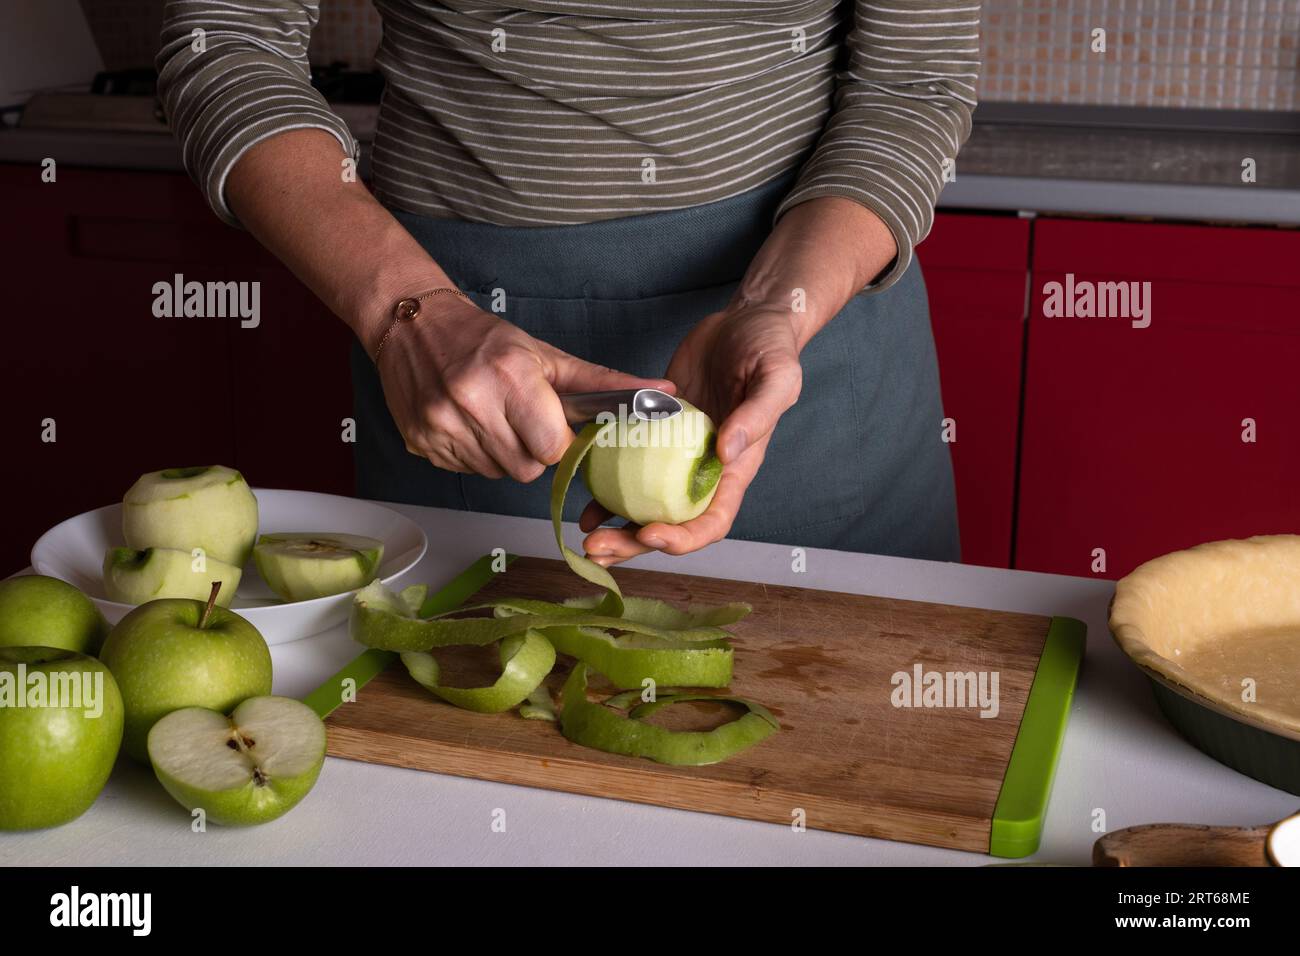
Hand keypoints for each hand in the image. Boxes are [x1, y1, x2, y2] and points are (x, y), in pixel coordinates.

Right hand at [376, 295, 673, 480]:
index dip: (559, 442)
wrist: (412, 325)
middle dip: (533, 450)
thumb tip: (665, 393)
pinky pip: (466, 470)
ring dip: (504, 454)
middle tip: (522, 420)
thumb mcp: (547, 355)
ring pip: (497, 473)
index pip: (553, 447)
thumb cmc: (483, 339)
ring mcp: (441, 425)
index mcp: (510, 376)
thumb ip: (605, 383)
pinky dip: (475, 454)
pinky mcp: (421, 442)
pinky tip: (470, 423)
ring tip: (494, 417)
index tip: (554, 425)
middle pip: (526, 468)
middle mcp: (471, 401)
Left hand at [579, 301, 801, 563]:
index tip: (650, 535)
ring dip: (615, 527)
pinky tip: (582, 500)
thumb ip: (758, 415)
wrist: (745, 321)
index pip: (712, 520)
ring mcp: (675, 455)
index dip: (683, 537)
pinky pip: (627, 468)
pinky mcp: (653, 434)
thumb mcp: (776, 378)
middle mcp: (702, 470)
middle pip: (669, 524)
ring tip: (585, 538)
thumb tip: (727, 453)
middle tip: (597, 549)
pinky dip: (605, 488)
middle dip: (634, 544)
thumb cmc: (770, 349)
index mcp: (736, 468)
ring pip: (644, 504)